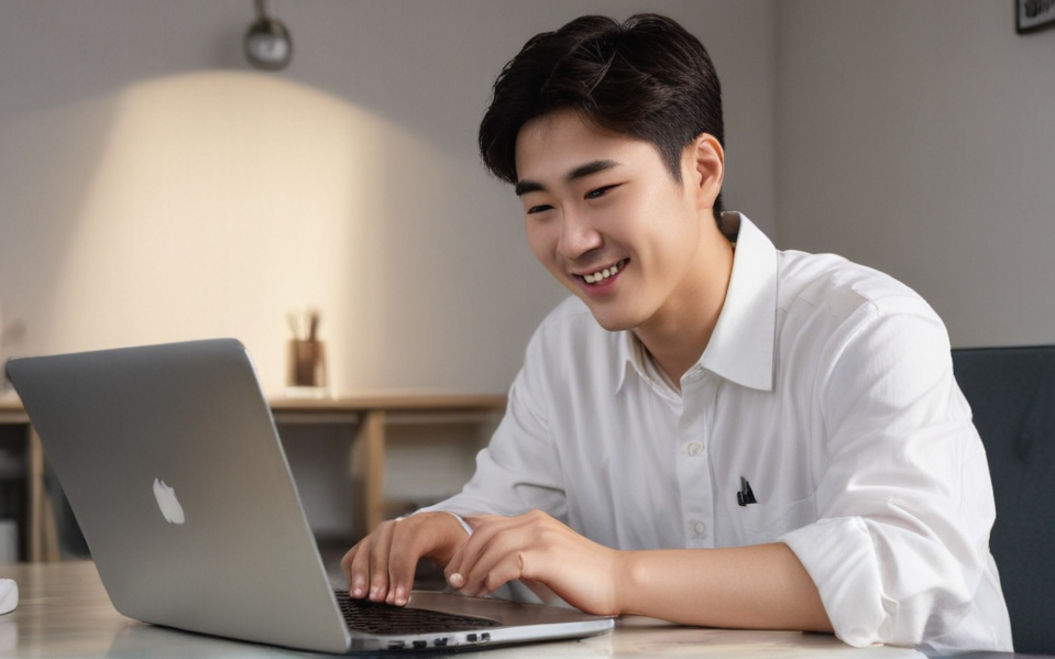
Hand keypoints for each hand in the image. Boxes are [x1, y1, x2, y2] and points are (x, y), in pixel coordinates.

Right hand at [341, 511, 467, 605]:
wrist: (445, 529)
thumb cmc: (454, 543)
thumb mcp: (465, 552)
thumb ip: (462, 568)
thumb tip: (455, 582)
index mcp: (429, 525)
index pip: (409, 541)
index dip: (402, 570)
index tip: (400, 598)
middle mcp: (404, 523)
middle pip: (385, 543)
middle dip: (381, 575)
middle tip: (382, 600)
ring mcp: (387, 530)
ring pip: (368, 545)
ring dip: (363, 572)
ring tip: (363, 596)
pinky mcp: (374, 539)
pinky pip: (358, 551)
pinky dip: (354, 569)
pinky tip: (357, 588)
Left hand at [444, 510, 623, 615]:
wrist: (619, 579)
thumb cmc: (585, 574)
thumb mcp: (547, 555)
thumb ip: (522, 552)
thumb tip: (490, 564)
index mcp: (534, 520)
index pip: (486, 523)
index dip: (465, 544)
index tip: (455, 566)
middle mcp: (535, 522)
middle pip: (484, 533)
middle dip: (464, 558)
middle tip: (455, 580)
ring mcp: (542, 537)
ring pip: (493, 546)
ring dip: (475, 570)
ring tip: (468, 589)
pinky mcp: (549, 556)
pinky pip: (510, 562)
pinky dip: (493, 576)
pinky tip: (489, 588)